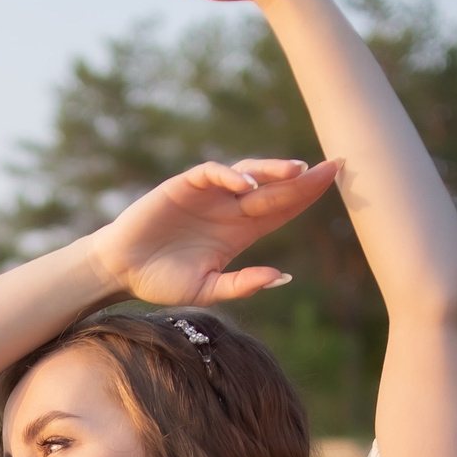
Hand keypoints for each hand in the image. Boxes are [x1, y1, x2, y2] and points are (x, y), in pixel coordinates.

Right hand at [92, 158, 339, 306]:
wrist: (121, 270)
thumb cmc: (161, 280)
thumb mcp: (207, 290)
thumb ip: (243, 285)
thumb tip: (283, 277)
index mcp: (240, 232)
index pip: (282, 209)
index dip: (307, 196)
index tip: (335, 183)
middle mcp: (230, 209)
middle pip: (275, 189)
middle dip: (304, 179)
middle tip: (335, 166)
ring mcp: (209, 195)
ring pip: (250, 174)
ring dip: (273, 171)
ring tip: (298, 170)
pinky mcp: (185, 186)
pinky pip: (214, 174)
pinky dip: (231, 177)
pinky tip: (248, 185)